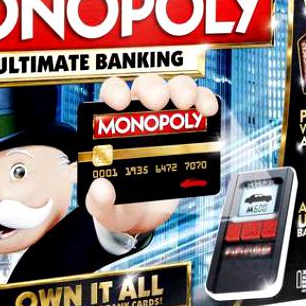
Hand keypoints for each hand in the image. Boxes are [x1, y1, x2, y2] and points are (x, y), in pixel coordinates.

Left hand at [85, 74, 218, 235]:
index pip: (110, 95)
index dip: (115, 91)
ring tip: (189, 102)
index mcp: (111, 127)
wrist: (144, 219)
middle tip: (158, 102)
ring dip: (182, 88)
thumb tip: (101, 189)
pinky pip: (198, 106)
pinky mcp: (187, 133)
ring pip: (173, 89)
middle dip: (153, 88)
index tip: (121, 102)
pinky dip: (205, 101)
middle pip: (145, 86)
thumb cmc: (118, 205)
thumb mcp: (103, 208)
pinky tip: (207, 109)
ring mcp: (164, 123)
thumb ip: (98, 201)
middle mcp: (138, 118)